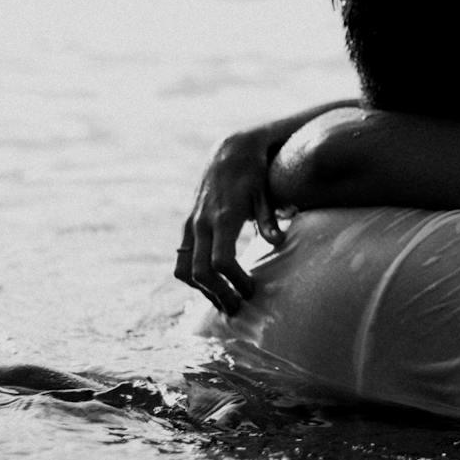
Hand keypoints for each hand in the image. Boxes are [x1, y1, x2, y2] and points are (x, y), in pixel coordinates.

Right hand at [175, 127, 288, 314]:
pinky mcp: (187, 226)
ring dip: (202, 290)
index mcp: (223, 217)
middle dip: (218, 294)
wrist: (229, 151)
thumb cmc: (254, 174)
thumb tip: (278, 241)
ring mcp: (191, 224)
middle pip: (200, 271)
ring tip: (224, 301)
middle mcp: (202, 223)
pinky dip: (194, 277)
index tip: (251, 291)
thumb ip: (269, 218)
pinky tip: (214, 286)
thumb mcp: (265, 193)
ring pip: (185, 269)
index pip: (221, 261)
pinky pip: (182, 259)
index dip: (235, 281)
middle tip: (238, 308)